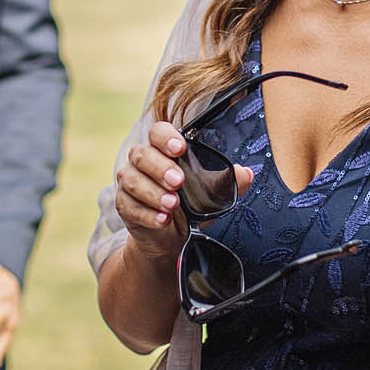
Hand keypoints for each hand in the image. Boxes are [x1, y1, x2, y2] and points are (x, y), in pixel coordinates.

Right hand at [111, 121, 252, 265]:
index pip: (157, 132)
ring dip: (153, 193)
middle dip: (160, 167)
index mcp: (162, 150)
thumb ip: (227, 182)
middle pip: (142, 155)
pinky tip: (162, 220)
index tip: (180, 148)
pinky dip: (147, 214)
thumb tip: (246, 174)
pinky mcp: (123, 205)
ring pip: (133, 181)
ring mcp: (129, 183)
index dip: (166, 137)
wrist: (168, 237)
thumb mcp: (210, 193)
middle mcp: (142, 162)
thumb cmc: (189, 206)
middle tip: (178, 181)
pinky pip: (129, 206)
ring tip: (173, 205)